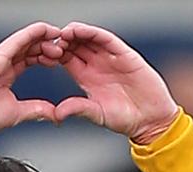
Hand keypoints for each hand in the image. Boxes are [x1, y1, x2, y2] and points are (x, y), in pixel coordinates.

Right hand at [0, 22, 63, 159]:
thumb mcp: (17, 113)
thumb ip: (35, 110)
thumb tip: (53, 113)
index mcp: (5, 74)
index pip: (28, 58)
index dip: (44, 56)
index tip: (59, 58)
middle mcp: (0, 63)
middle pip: (27, 47)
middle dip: (46, 45)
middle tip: (62, 48)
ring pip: (23, 40)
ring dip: (41, 37)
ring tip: (57, 36)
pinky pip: (15, 41)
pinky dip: (30, 34)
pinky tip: (42, 30)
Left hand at [54, 22, 179, 143]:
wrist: (150, 119)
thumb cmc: (125, 119)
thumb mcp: (97, 114)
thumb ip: (78, 109)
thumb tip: (57, 113)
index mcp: (86, 77)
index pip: (66, 59)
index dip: (54, 54)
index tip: (41, 54)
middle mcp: (96, 64)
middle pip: (75, 45)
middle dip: (62, 40)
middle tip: (49, 40)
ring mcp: (110, 57)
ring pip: (88, 38)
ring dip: (75, 33)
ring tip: (63, 33)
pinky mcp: (123, 54)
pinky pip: (106, 38)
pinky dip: (92, 32)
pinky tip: (80, 31)